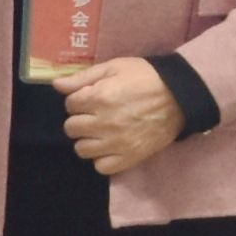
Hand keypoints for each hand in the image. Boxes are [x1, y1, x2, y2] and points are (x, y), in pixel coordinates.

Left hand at [54, 57, 183, 177]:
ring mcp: (116, 143)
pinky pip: (101, 167)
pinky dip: (102, 158)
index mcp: (99, 98)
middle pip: (71, 128)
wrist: (179, 96)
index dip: (79, 100)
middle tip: (94, 114)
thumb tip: (56, 85)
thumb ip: (83, 77)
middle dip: (80, 119)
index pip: (70, 105)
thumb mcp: (114, 68)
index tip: (90, 98)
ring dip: (87, 140)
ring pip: (82, 149)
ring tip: (100, 131)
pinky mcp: (129, 158)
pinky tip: (109, 146)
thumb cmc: (145, 77)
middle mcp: (103, 123)